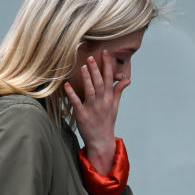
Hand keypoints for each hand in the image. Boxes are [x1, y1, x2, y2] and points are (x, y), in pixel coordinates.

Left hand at [63, 52, 129, 173]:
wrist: (101, 141)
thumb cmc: (107, 122)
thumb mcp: (115, 106)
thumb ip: (118, 91)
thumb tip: (127, 79)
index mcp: (110, 99)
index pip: (110, 79)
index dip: (108, 65)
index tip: (105, 53)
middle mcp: (102, 102)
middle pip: (100, 83)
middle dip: (96, 70)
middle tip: (91, 57)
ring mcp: (92, 109)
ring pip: (90, 91)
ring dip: (87, 79)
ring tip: (83, 66)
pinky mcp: (82, 115)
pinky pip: (77, 102)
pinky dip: (72, 94)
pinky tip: (67, 85)